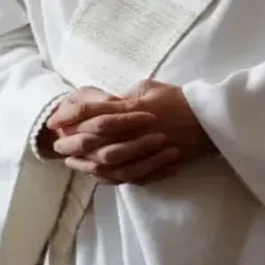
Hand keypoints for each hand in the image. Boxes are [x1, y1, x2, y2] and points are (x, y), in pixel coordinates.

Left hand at [52, 80, 215, 183]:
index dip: (69, 116)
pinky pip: (125, 176)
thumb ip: (125, 97)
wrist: (209, 121)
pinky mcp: (153, 166)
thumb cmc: (179, 99)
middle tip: (56, 144)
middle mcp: (134, 132)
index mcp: (131, 108)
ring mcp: (143, 152)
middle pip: (93, 141)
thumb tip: (105, 104)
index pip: (91, 112)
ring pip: (106, 163)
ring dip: (85, 163)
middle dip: (71, 143)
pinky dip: (107, 176)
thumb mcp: (149, 88)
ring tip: (71, 162)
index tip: (54, 120)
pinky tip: (95, 174)